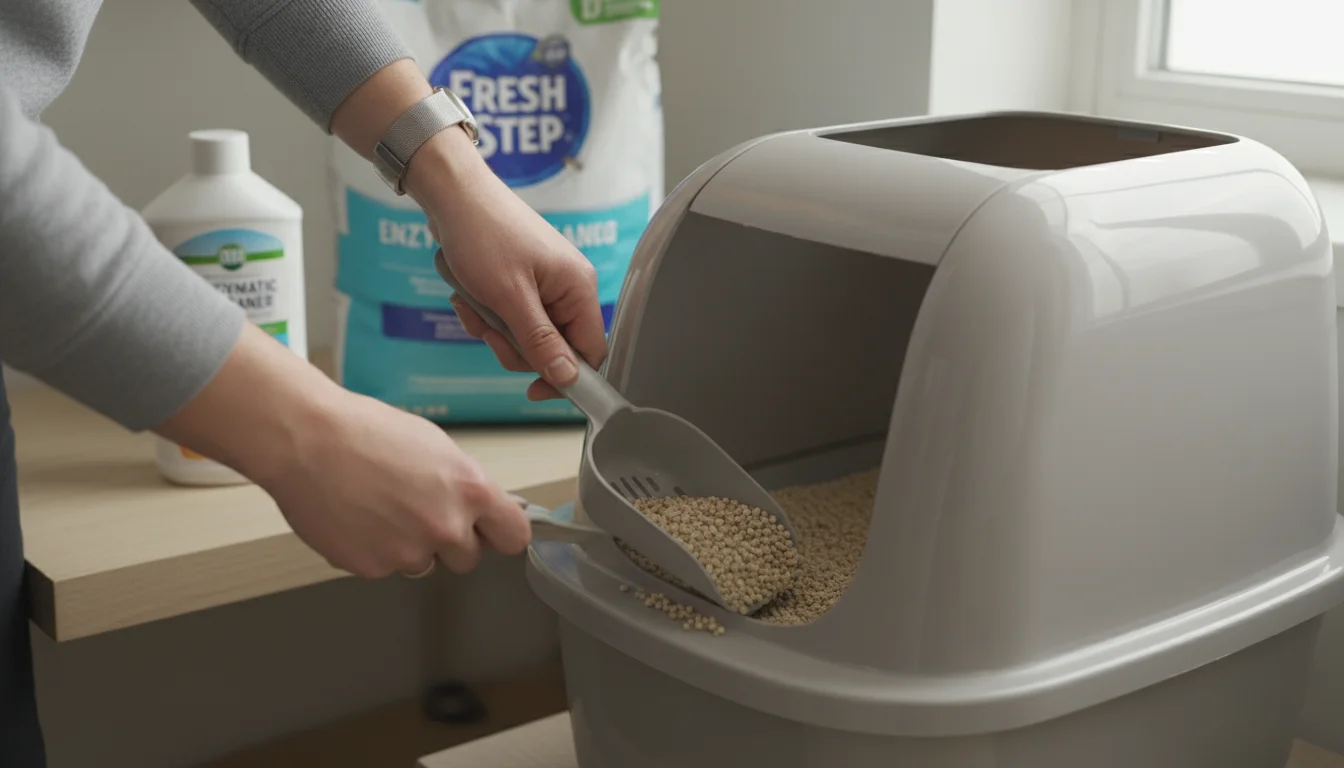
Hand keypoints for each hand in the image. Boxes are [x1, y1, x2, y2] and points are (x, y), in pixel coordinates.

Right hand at [259, 388, 530, 577]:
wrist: (307, 441)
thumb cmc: (366, 432)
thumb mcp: (437, 447)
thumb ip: (466, 486)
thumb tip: (484, 508)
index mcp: (471, 491)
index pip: (515, 537)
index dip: (500, 533)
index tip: (491, 531)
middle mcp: (446, 527)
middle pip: (469, 558)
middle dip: (449, 540)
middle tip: (418, 509)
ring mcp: (409, 553)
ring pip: (425, 564)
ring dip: (410, 546)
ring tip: (381, 508)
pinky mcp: (373, 569)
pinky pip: (386, 567)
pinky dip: (374, 550)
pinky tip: (358, 518)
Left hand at [405, 127, 606, 401]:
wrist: (452, 194)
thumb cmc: (482, 234)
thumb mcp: (509, 297)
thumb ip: (540, 341)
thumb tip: (568, 378)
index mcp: (578, 287)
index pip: (590, 351)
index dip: (564, 375)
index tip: (532, 389)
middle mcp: (568, 286)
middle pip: (555, 347)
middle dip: (516, 348)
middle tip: (488, 332)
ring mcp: (545, 283)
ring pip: (528, 335)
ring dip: (495, 330)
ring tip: (472, 306)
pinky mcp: (523, 280)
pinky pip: (512, 316)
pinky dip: (488, 314)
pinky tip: (467, 296)